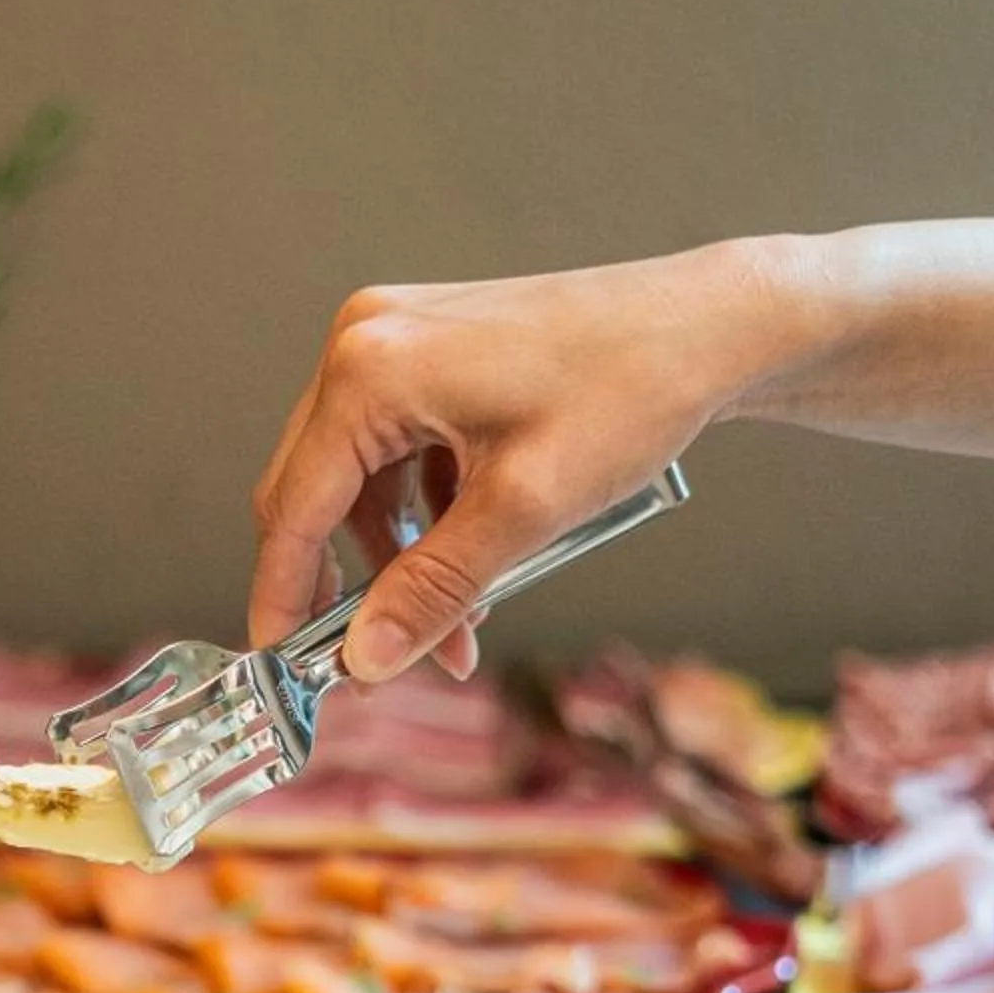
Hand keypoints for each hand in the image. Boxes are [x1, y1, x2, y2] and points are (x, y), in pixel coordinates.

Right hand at [247, 249, 770, 681]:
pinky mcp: (429, 349)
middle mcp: (366, 340)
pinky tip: (475, 554)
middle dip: (350, 585)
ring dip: (397, 558)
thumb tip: (365, 658)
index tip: (285, 666)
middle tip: (379, 658)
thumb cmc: (629, 394)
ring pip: (358, 480)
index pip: (294, 507)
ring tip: (458, 622)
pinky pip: (396, 451)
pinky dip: (425, 514)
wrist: (709, 327)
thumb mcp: (525, 512)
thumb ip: (432, 590)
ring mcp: (395, 338)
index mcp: (372, 370)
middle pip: (313, 493)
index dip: (283, 596)